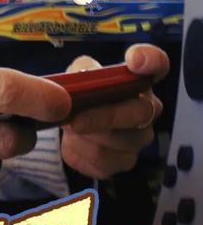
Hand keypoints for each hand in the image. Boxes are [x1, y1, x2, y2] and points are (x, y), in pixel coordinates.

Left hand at [60, 44, 168, 179]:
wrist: (67, 124)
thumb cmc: (79, 94)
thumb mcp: (75, 76)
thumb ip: (80, 72)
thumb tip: (82, 78)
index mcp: (138, 80)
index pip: (157, 65)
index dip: (150, 61)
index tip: (133, 61)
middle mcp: (147, 109)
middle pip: (140, 112)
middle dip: (105, 117)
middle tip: (76, 120)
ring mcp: (139, 138)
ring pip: (121, 143)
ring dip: (89, 137)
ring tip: (69, 128)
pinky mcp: (122, 162)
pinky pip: (105, 162)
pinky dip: (82, 153)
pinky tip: (73, 143)